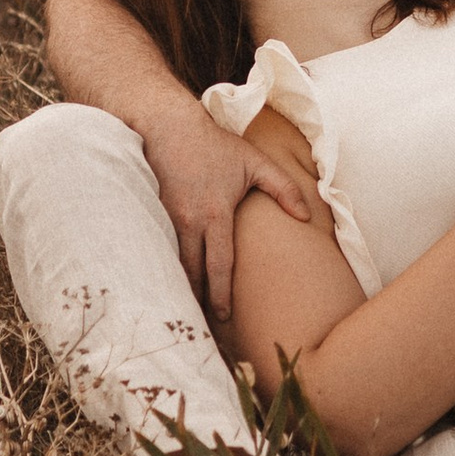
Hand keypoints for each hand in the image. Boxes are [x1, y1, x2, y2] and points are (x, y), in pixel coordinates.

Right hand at [142, 102, 311, 315]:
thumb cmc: (215, 146)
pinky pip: (155, 250)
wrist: (167, 126)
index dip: (221, 296)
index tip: (225, 318)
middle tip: (204, 329)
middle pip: (191, 274)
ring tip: (184, 314)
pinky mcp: (148, 215)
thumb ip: (284, 188)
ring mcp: (164, 220)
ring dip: (178, 290)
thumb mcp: (255, 162)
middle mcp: (188, 222)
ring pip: (171, 266)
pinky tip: (162, 285)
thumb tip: (305, 217)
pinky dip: (160, 270)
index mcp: (216, 215)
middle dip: (197, 303)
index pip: (219, 266)